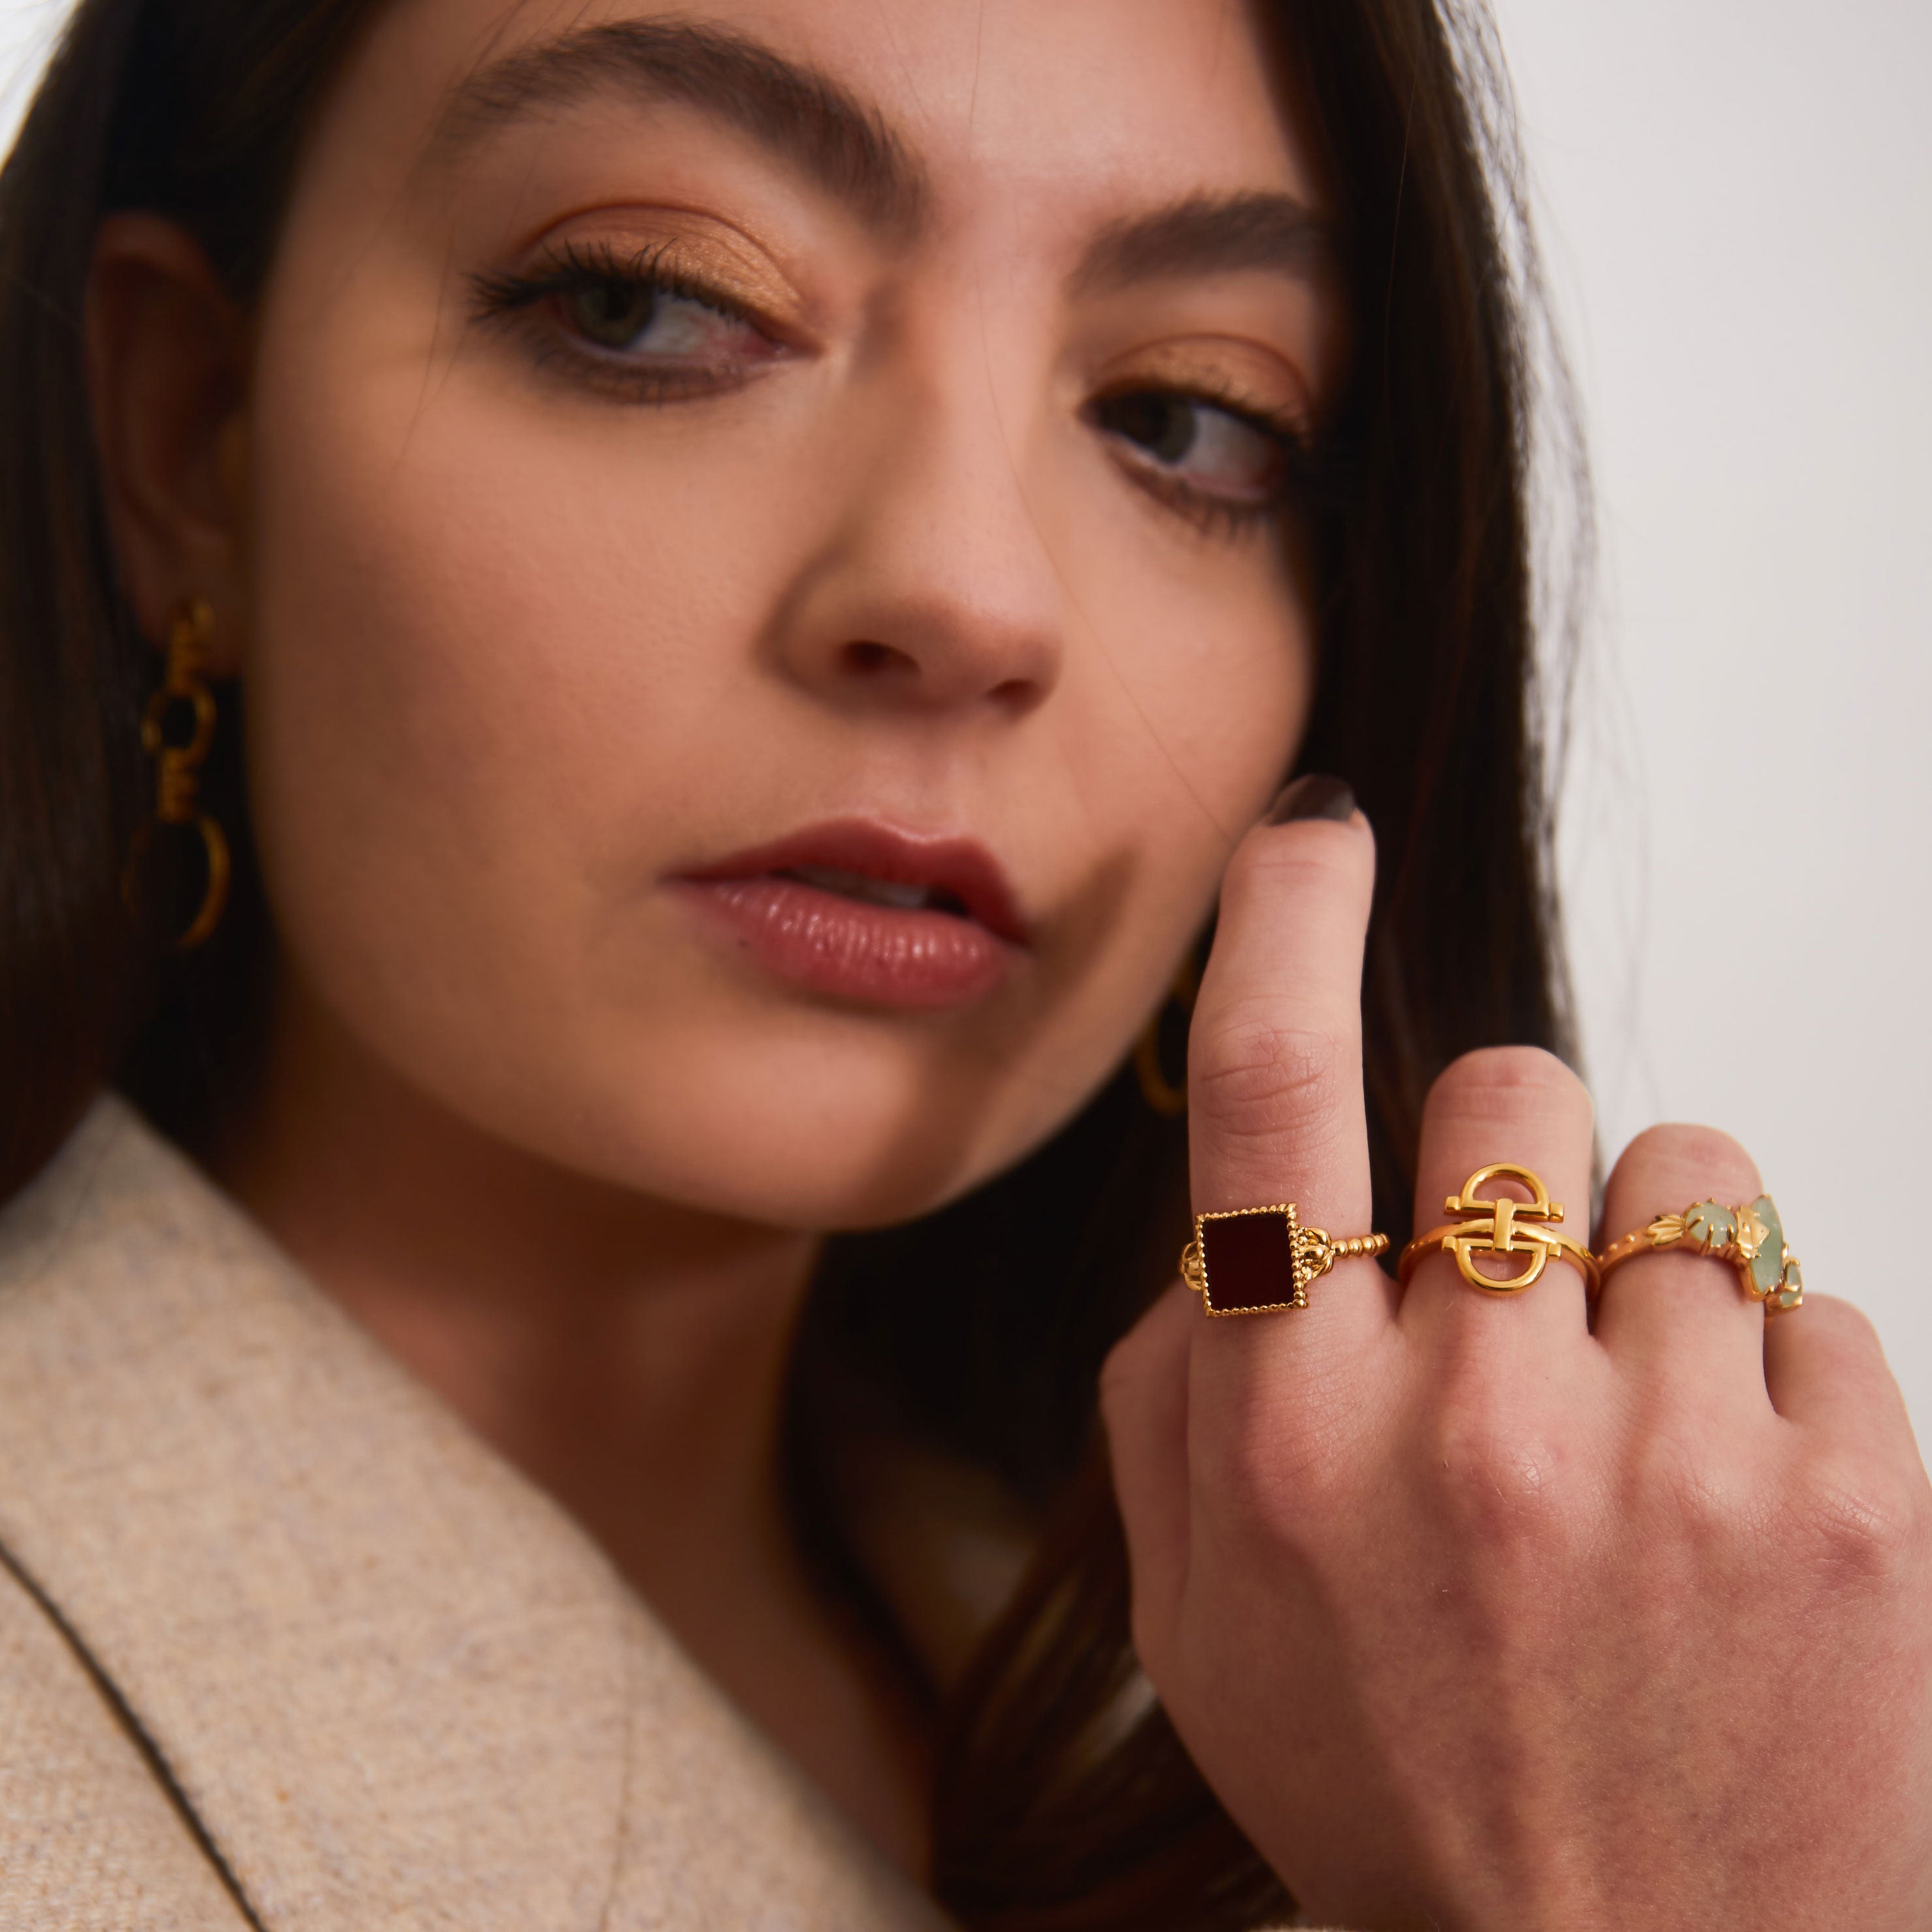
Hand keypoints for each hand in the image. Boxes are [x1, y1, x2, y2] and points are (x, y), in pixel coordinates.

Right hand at [1101, 800, 1931, 1929]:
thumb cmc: (1397, 1793)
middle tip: (1498, 1283)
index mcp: (1295, 1439)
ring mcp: (1678, 1459)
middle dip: (1498, 1150)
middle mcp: (1475, 1423)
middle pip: (1506, 1088)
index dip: (1286, 920)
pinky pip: (1806, 1290)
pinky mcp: (1852, 1502)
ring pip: (1679, 1165)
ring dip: (1638, 1248)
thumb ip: (1171, 1402)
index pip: (1269, 1097)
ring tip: (1624, 1399)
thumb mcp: (1199, 1621)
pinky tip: (1723, 1487)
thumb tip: (1220, 1238)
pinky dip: (1761, 1358)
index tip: (1315, 828)